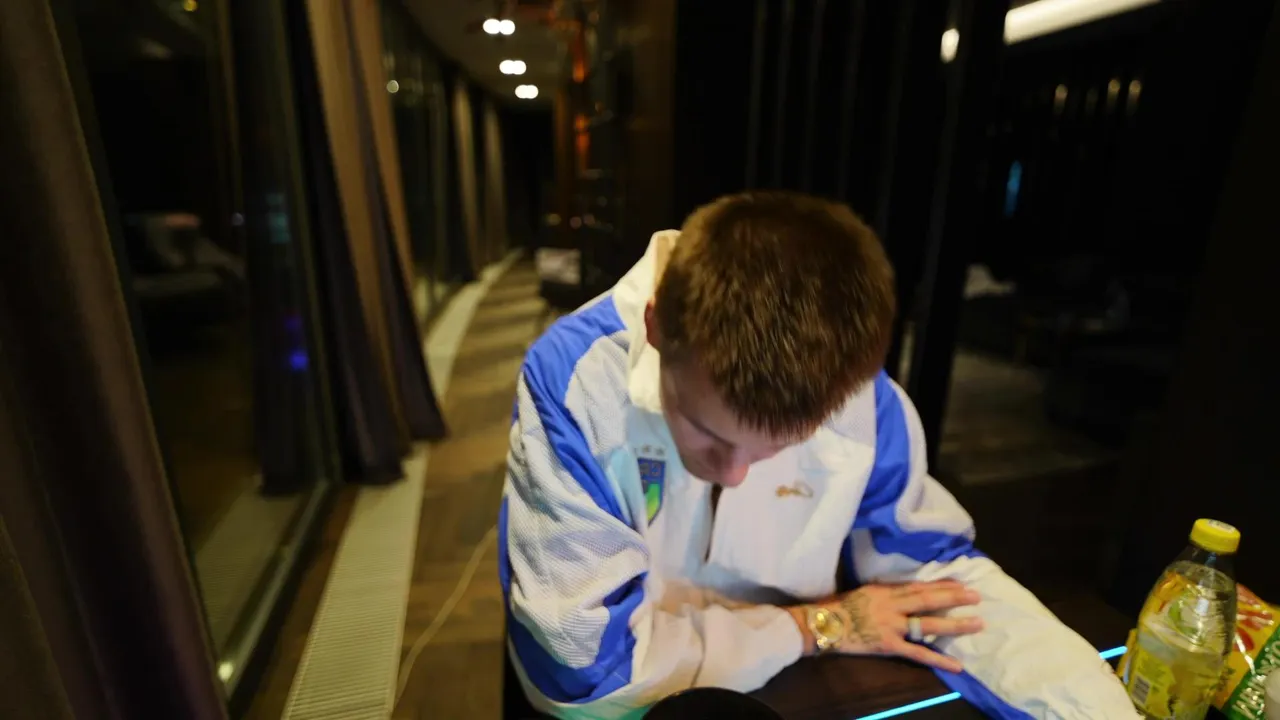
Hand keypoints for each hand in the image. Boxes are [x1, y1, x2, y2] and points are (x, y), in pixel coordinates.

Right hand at [794, 580, 984, 672]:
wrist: (824, 624)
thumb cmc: (841, 606)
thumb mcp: (866, 591)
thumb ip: (887, 592)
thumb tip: (909, 590)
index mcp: (886, 590)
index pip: (919, 586)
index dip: (941, 584)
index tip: (961, 583)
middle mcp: (892, 605)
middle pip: (928, 599)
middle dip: (953, 597)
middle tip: (976, 596)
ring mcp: (892, 625)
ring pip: (928, 624)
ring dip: (954, 624)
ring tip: (977, 623)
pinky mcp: (889, 645)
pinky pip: (917, 654)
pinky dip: (938, 659)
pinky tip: (956, 666)